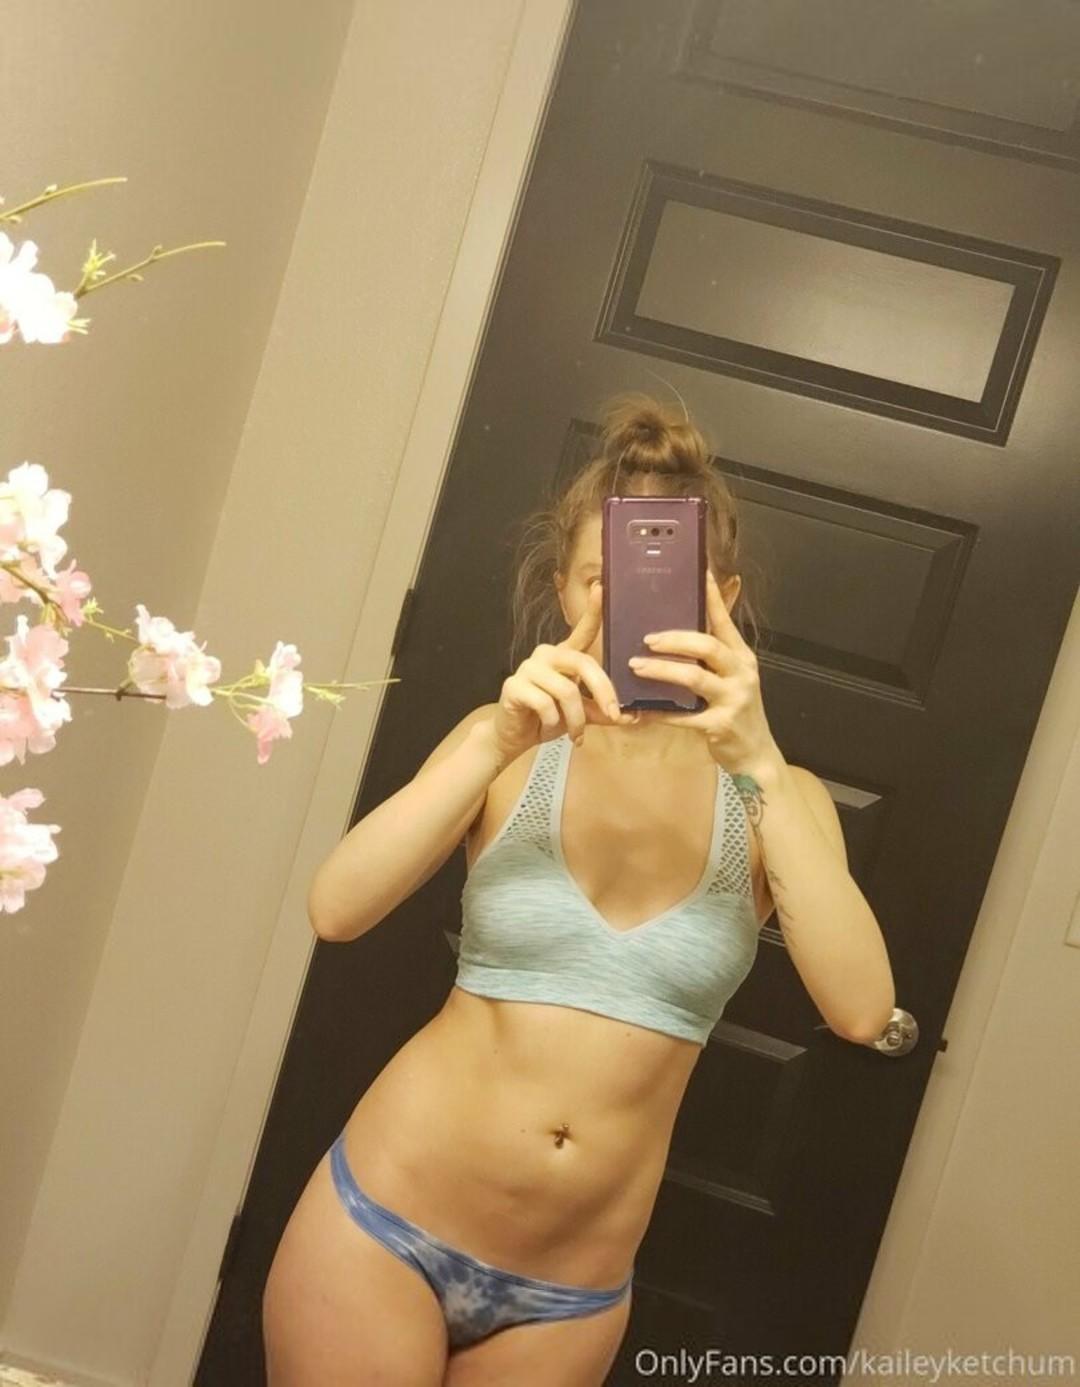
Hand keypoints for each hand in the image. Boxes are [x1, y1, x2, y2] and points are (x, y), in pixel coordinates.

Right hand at [492, 581, 636, 764]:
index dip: (593, 610)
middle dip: (603, 692)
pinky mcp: (514, 685)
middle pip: (583, 663)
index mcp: (564, 656)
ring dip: (576, 719)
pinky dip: (553, 722)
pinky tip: (547, 728)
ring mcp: (528, 668)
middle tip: (613, 715)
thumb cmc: (548, 719)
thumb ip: (603, 711)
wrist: (513, 736)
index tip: (601, 588)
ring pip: (567, 691)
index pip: (582, 630)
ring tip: (576, 734)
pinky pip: (545, 704)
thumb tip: (632, 716)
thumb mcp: (581, 715)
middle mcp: (546, 655)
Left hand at [628, 570, 781, 778]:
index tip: (700, 575)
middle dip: (675, 639)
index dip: (713, 598)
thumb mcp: (733, 679)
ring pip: (694, 678)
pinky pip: (683, 716)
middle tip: (647, 638)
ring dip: (661, 671)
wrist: (756, 754)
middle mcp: (741, 674)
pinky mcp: (720, 726)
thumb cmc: (737, 712)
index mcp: (742, 658)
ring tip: (636, 666)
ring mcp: (733, 700)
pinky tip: (640, 710)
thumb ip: (713, 658)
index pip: (725, 622)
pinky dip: (659, 712)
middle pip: (707, 647)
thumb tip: (681, 633)